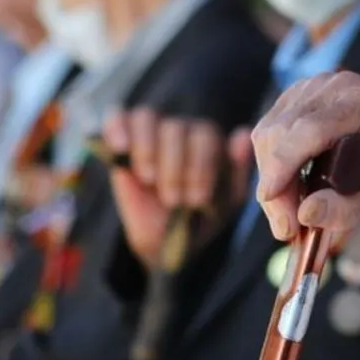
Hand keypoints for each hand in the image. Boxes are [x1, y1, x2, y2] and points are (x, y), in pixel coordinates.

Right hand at [103, 108, 250, 266]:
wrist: (166, 241)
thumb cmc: (201, 217)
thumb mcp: (226, 202)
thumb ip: (239, 170)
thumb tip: (242, 134)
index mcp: (208, 141)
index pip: (205, 136)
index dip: (200, 166)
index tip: (198, 200)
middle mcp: (181, 130)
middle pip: (176, 128)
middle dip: (175, 167)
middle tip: (173, 200)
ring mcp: (150, 132)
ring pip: (147, 118)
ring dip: (147, 149)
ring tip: (149, 178)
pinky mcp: (121, 139)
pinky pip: (118, 118)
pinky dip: (117, 127)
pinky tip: (121, 148)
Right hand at [251, 72, 359, 240]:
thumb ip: (349, 210)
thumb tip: (306, 213)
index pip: (312, 127)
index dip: (285, 162)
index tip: (270, 198)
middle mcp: (341, 86)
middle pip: (284, 129)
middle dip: (277, 182)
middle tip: (287, 229)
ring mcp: (318, 89)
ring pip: (271, 132)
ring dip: (272, 179)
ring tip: (290, 220)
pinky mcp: (301, 101)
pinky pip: (271, 134)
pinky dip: (273, 168)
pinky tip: (291, 195)